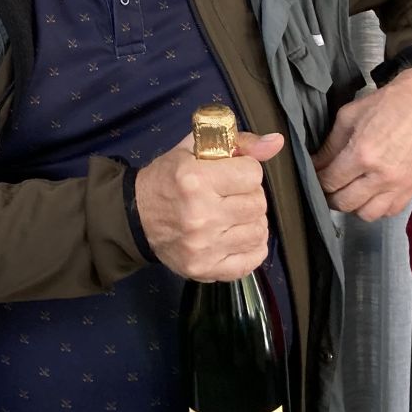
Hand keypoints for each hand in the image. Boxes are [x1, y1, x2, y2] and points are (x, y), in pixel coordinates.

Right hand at [135, 130, 284, 280]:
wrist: (136, 216)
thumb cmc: (168, 178)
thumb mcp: (195, 148)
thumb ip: (240, 142)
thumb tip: (276, 142)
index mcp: (196, 179)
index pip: (253, 174)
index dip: (245, 170)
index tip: (230, 173)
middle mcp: (201, 215)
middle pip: (258, 204)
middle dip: (249, 195)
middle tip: (231, 195)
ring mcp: (203, 246)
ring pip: (258, 231)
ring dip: (251, 221)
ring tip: (233, 215)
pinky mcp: (205, 269)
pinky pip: (252, 259)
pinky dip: (251, 247)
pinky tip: (236, 236)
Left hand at [312, 68, 411, 220]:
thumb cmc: (387, 103)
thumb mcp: (348, 116)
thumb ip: (330, 145)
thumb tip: (316, 164)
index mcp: (362, 154)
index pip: (330, 182)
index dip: (318, 180)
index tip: (316, 175)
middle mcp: (381, 176)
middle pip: (345, 203)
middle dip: (331, 195)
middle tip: (330, 185)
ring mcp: (400, 185)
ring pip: (367, 214)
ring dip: (354, 205)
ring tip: (352, 190)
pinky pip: (390, 211)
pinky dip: (378, 206)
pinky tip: (373, 192)